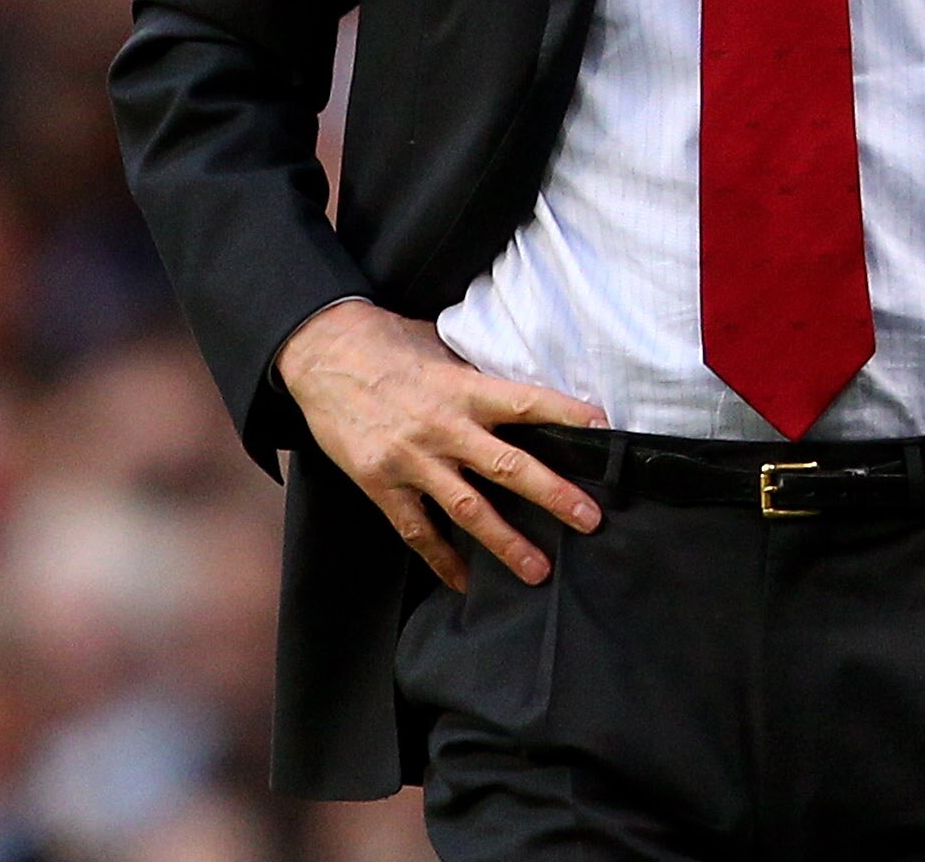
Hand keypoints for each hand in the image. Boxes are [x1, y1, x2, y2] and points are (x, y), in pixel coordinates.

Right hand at [276, 299, 609, 591]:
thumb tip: (519, 396)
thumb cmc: (386, 344)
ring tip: (538, 570)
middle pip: (507, 466)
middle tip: (590, 520)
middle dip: (553, 495)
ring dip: (506, 543)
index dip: (566, 416)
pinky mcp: (380, 483)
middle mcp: (442, 427)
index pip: (526, 402)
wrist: (320, 352)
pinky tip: (465, 580)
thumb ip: (476, 377)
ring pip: (468, 509)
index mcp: (462, 388)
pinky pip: (417, 530)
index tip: (604, 430)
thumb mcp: (439, 347)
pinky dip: (442, 558)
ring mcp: (410, 460)